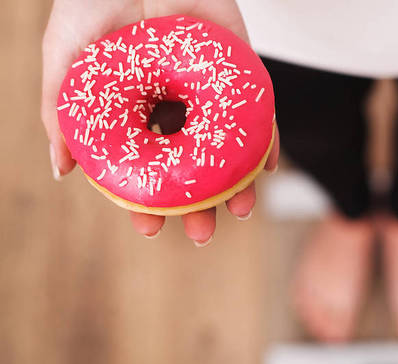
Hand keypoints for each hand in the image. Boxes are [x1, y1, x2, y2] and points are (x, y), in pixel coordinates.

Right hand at [41, 0, 278, 245]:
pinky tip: (264, 168)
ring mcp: (208, 91)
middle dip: (197, 203)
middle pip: (191, 164)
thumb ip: (62, 113)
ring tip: (238, 211)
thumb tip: (62, 171)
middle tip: (200, 234)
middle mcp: (175, 106)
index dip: (148, 199)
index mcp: (138, 110)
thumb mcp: (68, 59)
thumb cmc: (95, 3)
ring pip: (226, 146)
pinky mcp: (239, 72)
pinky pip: (257, 111)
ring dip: (235, 182)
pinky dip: (264, 139)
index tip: (149, 228)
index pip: (147, 166)